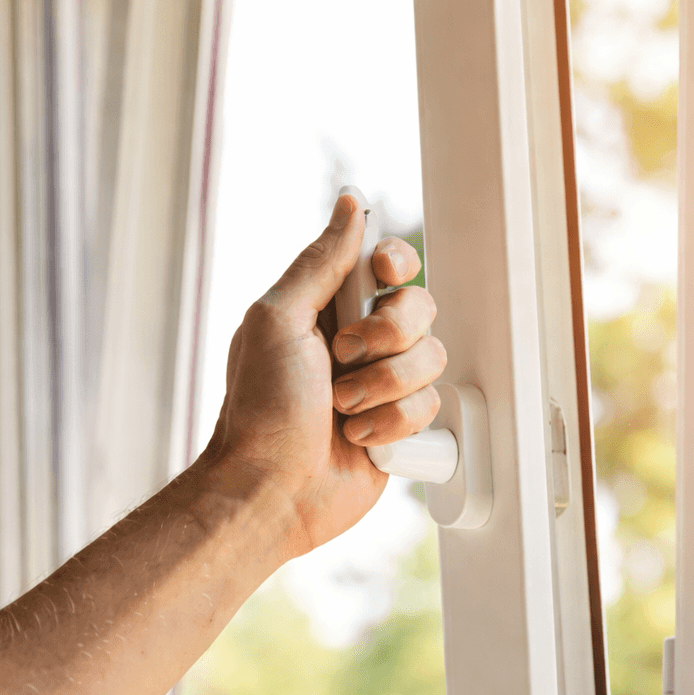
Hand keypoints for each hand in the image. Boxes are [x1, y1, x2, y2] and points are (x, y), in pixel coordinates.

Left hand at [200, 193, 445, 557]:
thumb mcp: (278, 319)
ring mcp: (383, 385)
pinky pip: (431, 407)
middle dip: (386, 338)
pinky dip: (392, 424)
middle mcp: (361, 343)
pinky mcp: (400, 425)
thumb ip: (320, 262)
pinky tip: (358, 438)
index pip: (388, 264)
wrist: (274, 489)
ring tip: (342, 410)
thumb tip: (349, 204)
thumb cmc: (261, 410)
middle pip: (420, 308)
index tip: (382, 278)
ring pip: (431, 359)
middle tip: (343, 360)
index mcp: (329, 308)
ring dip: (384, 387)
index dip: (396, 265)